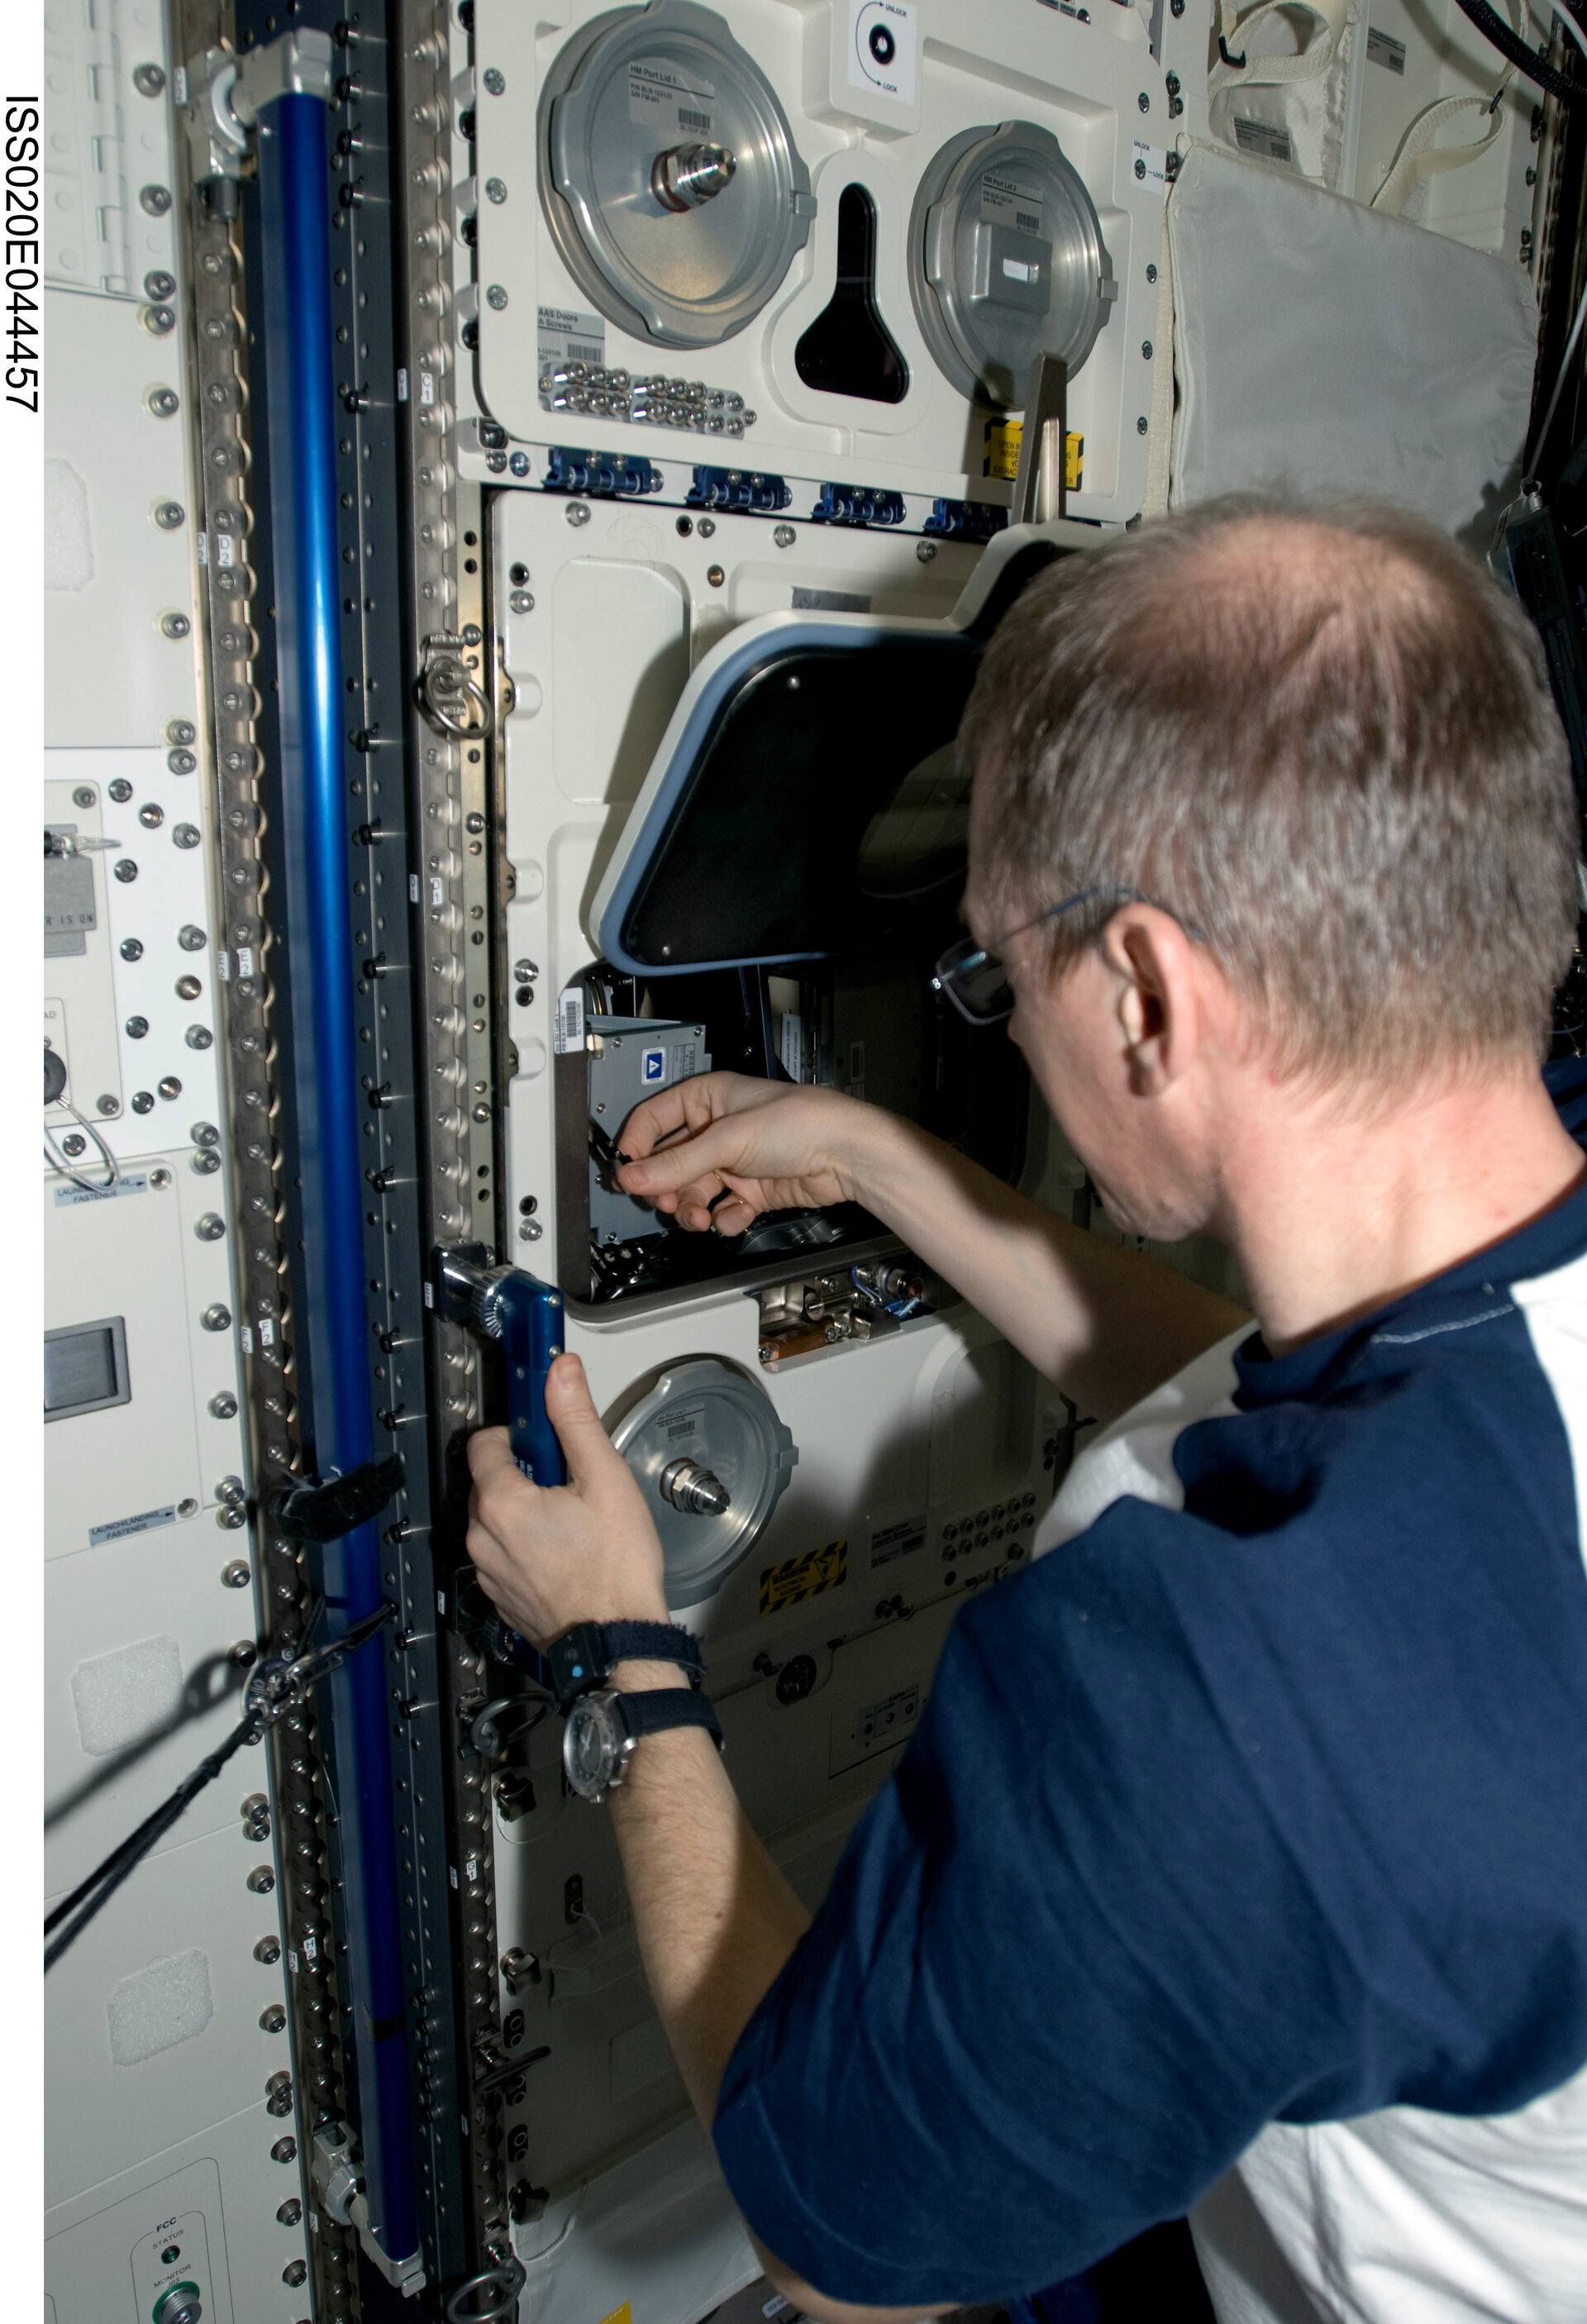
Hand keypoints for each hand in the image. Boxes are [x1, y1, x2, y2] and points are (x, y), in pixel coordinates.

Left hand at [466, 1353, 668, 1646]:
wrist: (618, 1641)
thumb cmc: (615, 1570)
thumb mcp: (604, 1478)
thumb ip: (576, 1420)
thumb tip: (562, 1374)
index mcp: (500, 1502)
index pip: (484, 1442)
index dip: (515, 1432)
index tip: (541, 1434)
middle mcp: (482, 1538)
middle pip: (489, 1482)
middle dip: (523, 1474)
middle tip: (568, 1482)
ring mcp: (489, 1573)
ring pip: (495, 1522)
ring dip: (523, 1513)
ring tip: (571, 1521)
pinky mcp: (501, 1598)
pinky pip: (503, 1557)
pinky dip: (525, 1548)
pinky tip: (564, 1553)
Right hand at [616, 1072, 881, 1235]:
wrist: (846, 1155)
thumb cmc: (800, 1122)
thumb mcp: (727, 1140)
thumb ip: (677, 1163)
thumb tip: (632, 1177)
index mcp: (707, 1099)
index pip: (654, 1120)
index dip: (637, 1146)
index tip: (627, 1173)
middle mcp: (717, 1130)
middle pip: (671, 1164)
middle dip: (667, 1187)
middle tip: (666, 1201)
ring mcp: (735, 1162)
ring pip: (694, 1192)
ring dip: (692, 1209)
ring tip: (699, 1218)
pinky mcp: (752, 1190)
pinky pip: (722, 1209)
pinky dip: (725, 1218)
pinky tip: (735, 1216)